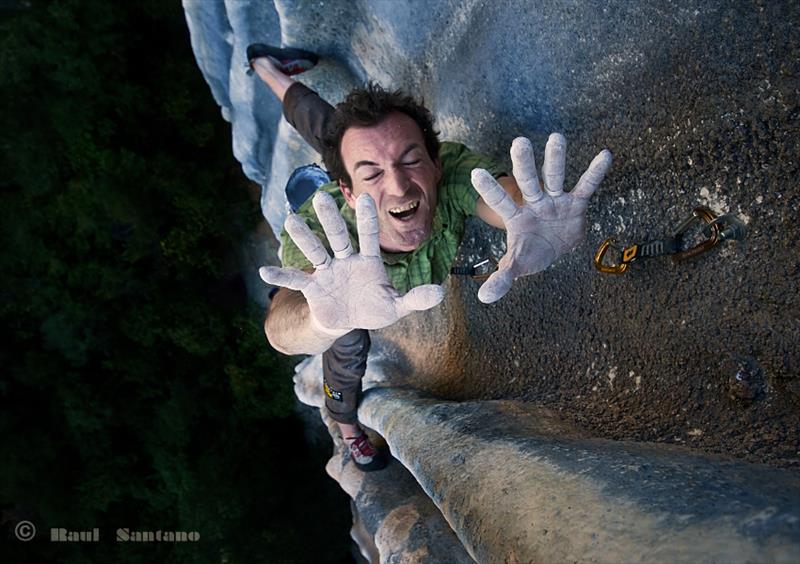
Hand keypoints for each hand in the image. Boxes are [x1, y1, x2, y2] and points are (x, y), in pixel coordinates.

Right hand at [259, 192, 444, 333]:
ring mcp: (328, 271)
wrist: (350, 321)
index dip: (366, 219)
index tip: (364, 197)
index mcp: (369, 261)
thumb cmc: (374, 307)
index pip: (368, 236)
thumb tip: (441, 293)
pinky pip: (296, 280)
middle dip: (331, 219)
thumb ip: (416, 298)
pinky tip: (264, 272)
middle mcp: (346, 260)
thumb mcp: (397, 306)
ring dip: (304, 237)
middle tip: (322, 197)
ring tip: (291, 219)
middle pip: (338, 237)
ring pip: (316, 251)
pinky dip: (281, 276)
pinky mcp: (314, 287)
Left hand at [471, 134, 611, 303]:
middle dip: (524, 165)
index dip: (489, 190)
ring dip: (556, 159)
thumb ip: (502, 278)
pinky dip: (595, 172)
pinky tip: (605, 154)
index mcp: (516, 217)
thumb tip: (484, 298)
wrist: (555, 249)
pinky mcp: (576, 203)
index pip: (500, 202)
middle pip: (528, 183)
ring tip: (556, 137)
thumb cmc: (530, 253)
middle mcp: (534, 203)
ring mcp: (555, 200)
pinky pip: (586, 186)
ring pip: (555, 177)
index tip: (475, 172)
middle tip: (519, 142)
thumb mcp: (517, 266)